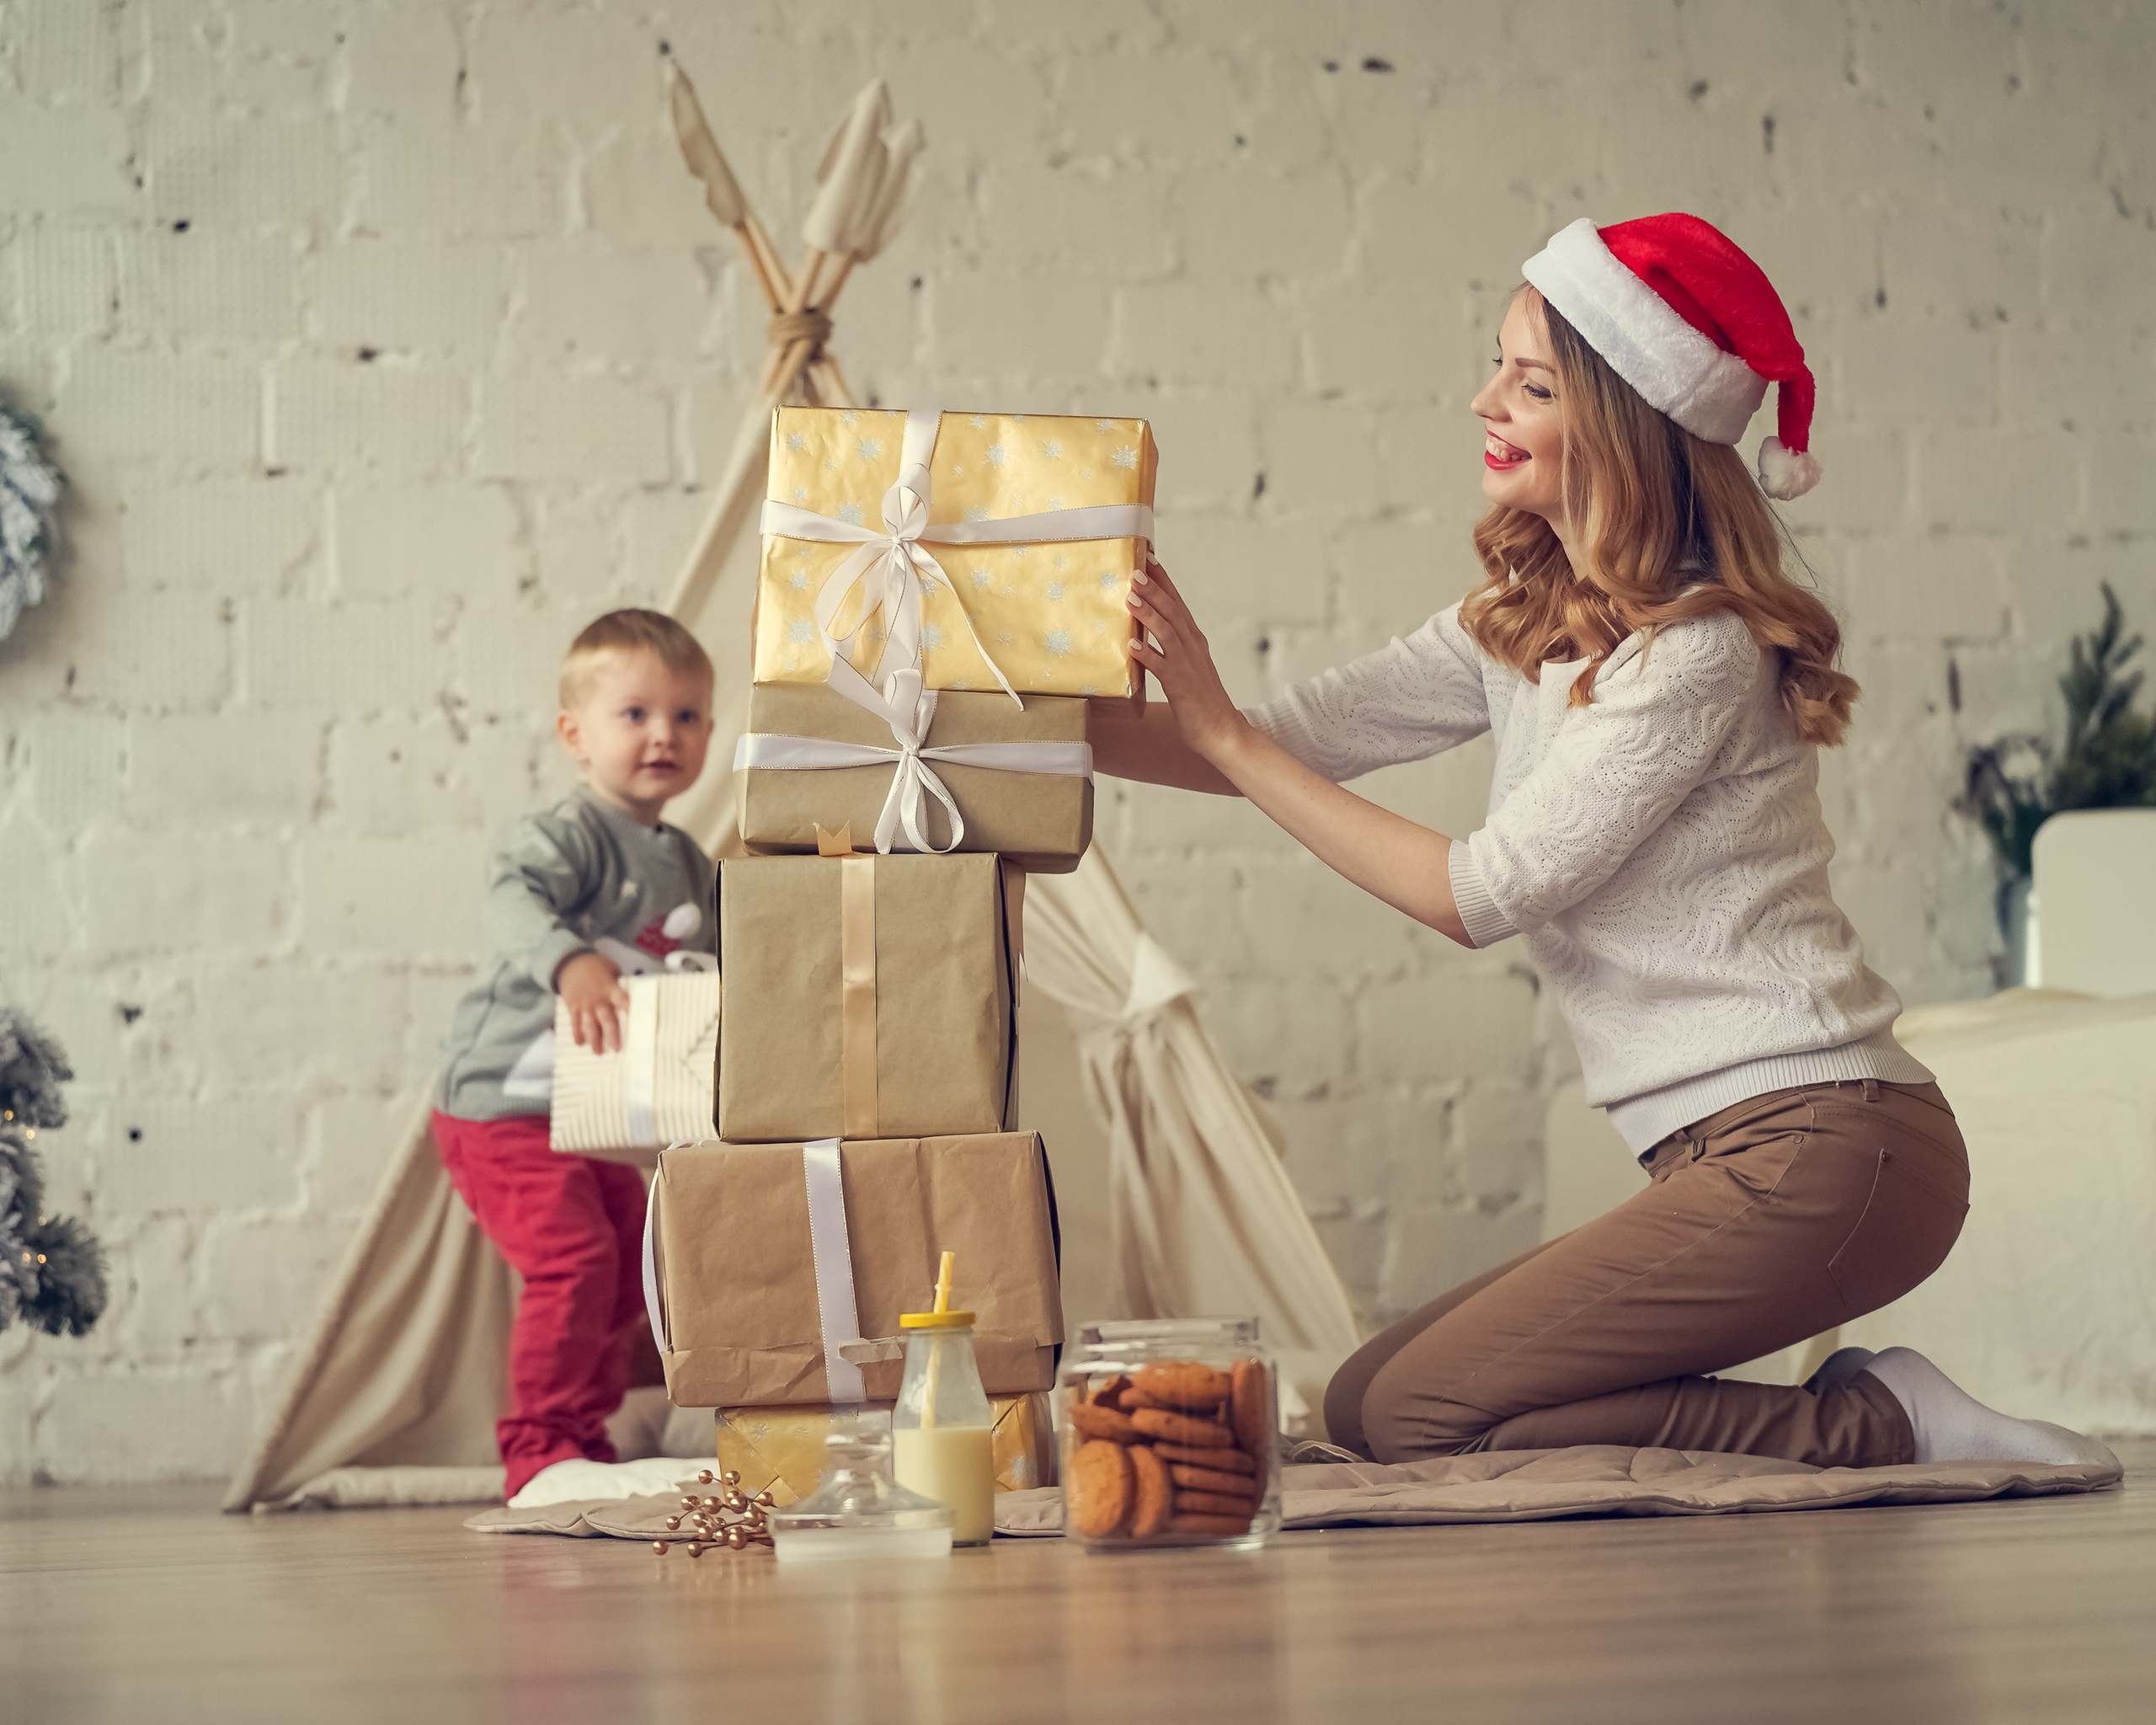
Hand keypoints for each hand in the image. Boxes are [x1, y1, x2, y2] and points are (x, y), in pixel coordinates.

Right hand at [557, 950, 630, 1053]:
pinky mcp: (573, 1007)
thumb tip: (629, 994)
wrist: (570, 961)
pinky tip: (580, 1043)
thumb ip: (619, 983)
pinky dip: (577, 1033)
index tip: (640, 1021)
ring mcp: (584, 1004)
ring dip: (594, 1039)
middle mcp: (598, 999)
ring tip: (598, 1052)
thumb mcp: (610, 969)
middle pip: (607, 1019)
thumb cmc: (595, 964)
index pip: (623, 1000)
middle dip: (612, 1035)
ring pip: (590, 1025)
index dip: (631, 1010)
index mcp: (610, 988)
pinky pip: (575, 1023)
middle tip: (617, 1048)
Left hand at [1126, 556, 1246, 763]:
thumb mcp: (1186, 667)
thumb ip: (1170, 648)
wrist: (1223, 732)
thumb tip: (1144, 633)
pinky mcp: (1181, 686)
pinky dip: (1146, 654)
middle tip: (1135, 570)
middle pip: (1172, 611)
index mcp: (1194, 640)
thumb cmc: (1200, 701)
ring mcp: (1187, 666)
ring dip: (1148, 614)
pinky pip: (1161, 667)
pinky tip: (1131, 645)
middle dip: (1154, 589)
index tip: (1149, 559)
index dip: (1163, 581)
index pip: (1178, 603)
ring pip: (1167, 633)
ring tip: (1130, 598)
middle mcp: (1192, 647)